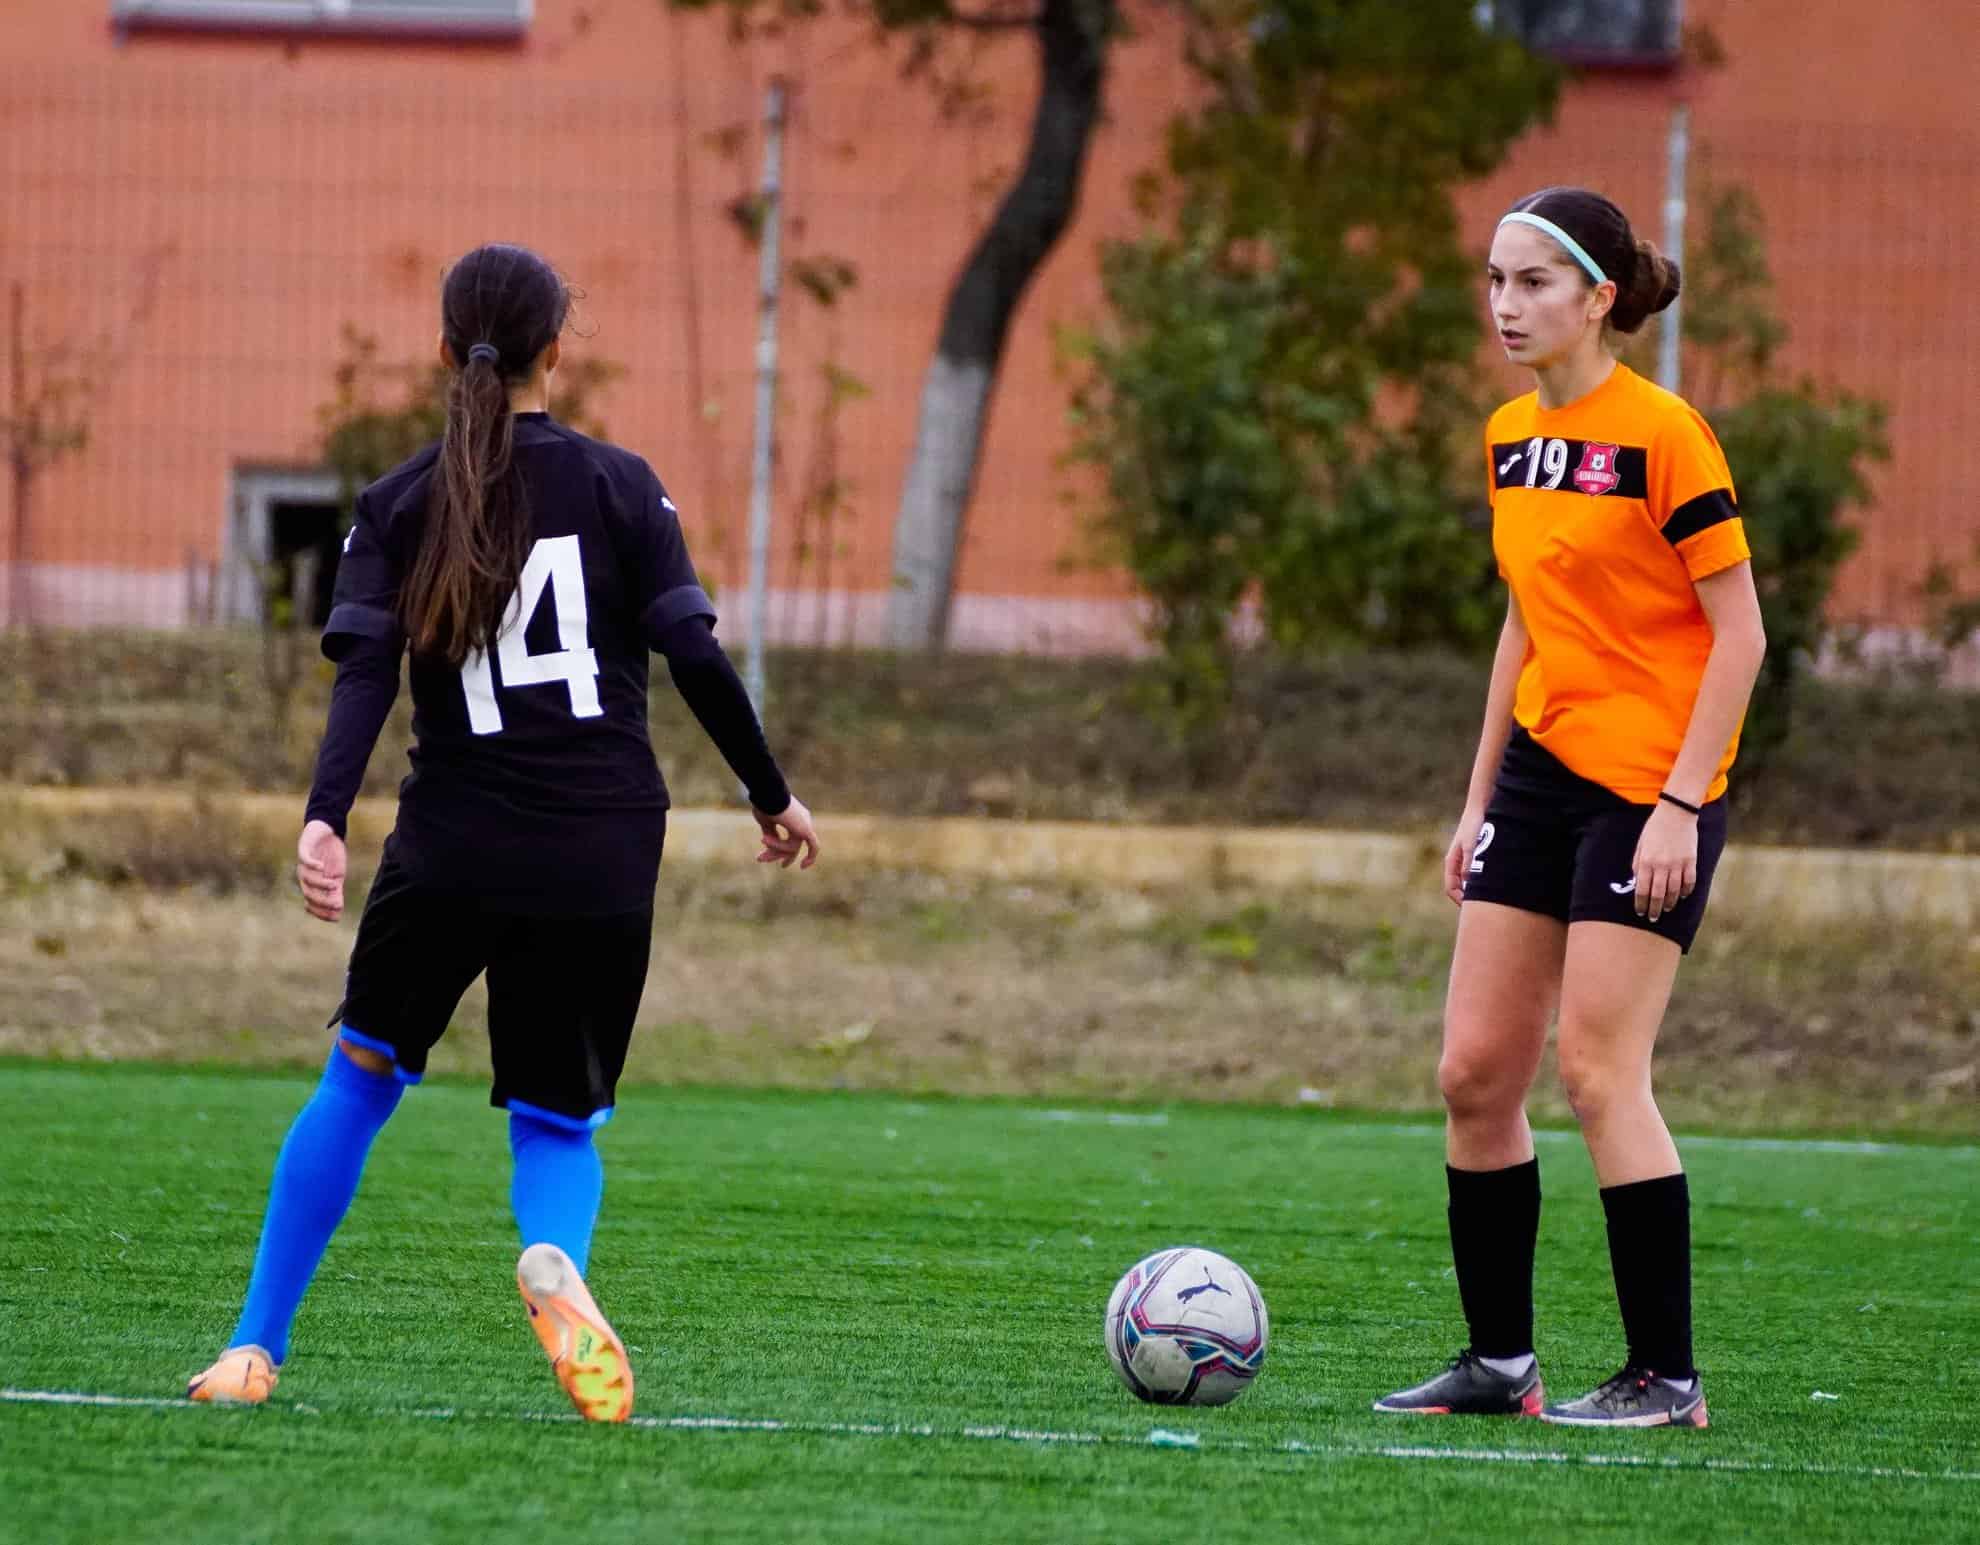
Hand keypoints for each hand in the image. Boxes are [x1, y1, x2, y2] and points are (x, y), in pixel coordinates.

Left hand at [297, 820, 347, 921]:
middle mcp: (305, 876)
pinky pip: (305, 859)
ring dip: (320, 884)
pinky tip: (322, 867)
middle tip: (337, 904)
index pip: (311, 903)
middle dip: (322, 901)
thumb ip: (335, 892)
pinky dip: (312, 865)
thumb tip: (338, 912)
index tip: (335, 917)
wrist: (327, 831)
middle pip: (309, 894)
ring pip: (307, 879)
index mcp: (312, 885)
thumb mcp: (337, 876)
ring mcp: (304, 864)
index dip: (320, 912)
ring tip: (335, 884)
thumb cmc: (332, 855)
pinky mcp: (304, 849)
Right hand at [754, 796, 819, 870]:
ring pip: (792, 847)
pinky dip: (801, 855)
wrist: (768, 793)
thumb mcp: (766, 821)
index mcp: (795, 816)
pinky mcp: (806, 830)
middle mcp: (803, 821)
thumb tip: (771, 847)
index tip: (762, 856)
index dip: (776, 848)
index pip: (789, 838)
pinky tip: (803, 865)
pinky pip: (798, 846)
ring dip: (775, 848)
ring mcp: (805, 825)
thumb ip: (771, 834)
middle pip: (791, 845)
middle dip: (775, 853)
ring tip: (762, 840)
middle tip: (759, 859)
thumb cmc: (765, 803)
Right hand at [1443, 806, 1488, 905]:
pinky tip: (1495, 884)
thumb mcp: (1471, 845)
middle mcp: (1457, 863)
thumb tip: (1468, 883)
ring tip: (1491, 898)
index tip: (1473, 909)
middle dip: (1468, 899)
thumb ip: (1469, 863)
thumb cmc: (1474, 825)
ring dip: (1476, 891)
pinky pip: (1476, 875)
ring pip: (1468, 883)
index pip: (1451, 888)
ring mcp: (1465, 861)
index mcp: (1451, 862)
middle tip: (1483, 909)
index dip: (1460, 901)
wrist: (1480, 808)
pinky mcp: (1475, 857)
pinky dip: (1482, 882)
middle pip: (1458, 888)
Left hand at [1631, 801, 1698, 922]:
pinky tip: (1681, 896)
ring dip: (1669, 903)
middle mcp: (1662, 865)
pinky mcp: (1691, 861)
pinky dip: (1685, 891)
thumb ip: (1638, 863)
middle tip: (1652, 918)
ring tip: (1666, 909)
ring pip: (1674, 891)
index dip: (1641, 903)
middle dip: (1654, 909)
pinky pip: (1689, 882)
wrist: (1676, 812)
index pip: (1642, 889)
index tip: (1640, 912)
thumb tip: (1638, 881)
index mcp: (1646, 861)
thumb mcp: (1641, 844)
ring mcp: (1678, 864)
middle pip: (1658, 895)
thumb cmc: (1655, 828)